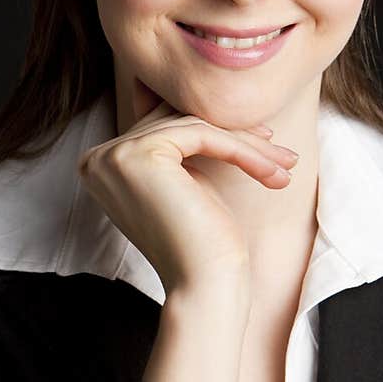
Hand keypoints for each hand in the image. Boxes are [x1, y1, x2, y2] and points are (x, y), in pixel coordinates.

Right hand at [77, 87, 299, 295]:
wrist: (203, 285)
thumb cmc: (202, 241)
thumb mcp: (187, 179)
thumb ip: (179, 140)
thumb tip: (196, 96)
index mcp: (102, 163)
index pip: (164, 127)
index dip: (215, 131)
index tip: (262, 140)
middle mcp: (97, 157)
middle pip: (178, 123)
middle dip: (235, 135)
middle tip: (281, 151)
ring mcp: (113, 154)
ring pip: (194, 127)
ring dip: (247, 145)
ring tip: (285, 163)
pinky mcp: (138, 155)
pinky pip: (202, 135)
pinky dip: (242, 150)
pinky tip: (272, 170)